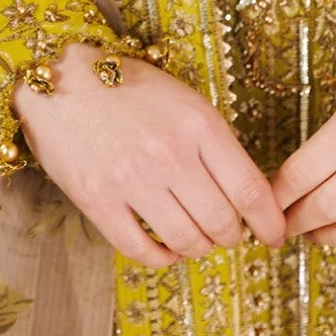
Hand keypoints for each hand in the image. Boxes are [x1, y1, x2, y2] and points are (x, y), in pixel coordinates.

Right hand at [11, 42, 286, 268]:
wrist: (61, 78)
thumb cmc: (128, 86)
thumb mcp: (184, 100)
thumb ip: (214, 142)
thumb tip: (245, 193)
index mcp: (199, 124)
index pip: (250, 189)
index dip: (269, 222)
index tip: (275, 234)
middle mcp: (170, 155)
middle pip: (222, 223)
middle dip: (232, 236)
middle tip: (229, 231)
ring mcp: (132, 181)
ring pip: (186, 241)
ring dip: (199, 247)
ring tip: (197, 237)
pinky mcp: (98, 202)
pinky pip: (141, 250)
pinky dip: (162, 258)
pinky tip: (166, 248)